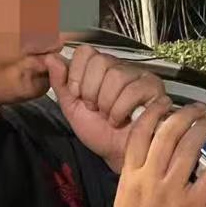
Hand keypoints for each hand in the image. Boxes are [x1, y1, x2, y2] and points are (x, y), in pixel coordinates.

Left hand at [45, 45, 165, 172]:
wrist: (116, 154)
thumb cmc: (98, 132)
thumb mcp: (72, 108)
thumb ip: (60, 83)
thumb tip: (51, 58)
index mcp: (100, 69)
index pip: (86, 52)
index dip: (77, 74)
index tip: (78, 95)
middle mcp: (121, 68)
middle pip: (101, 62)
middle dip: (92, 91)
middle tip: (95, 108)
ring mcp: (139, 76)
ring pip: (117, 76)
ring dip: (107, 103)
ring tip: (109, 117)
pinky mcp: (154, 89)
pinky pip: (134, 89)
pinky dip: (122, 109)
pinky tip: (122, 120)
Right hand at [115, 100, 205, 206]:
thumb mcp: (124, 198)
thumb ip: (134, 174)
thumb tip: (144, 150)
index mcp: (131, 176)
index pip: (140, 134)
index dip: (154, 113)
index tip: (165, 103)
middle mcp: (150, 179)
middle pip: (167, 134)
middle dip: (184, 115)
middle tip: (197, 109)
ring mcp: (173, 191)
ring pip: (189, 148)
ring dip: (203, 128)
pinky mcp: (194, 206)